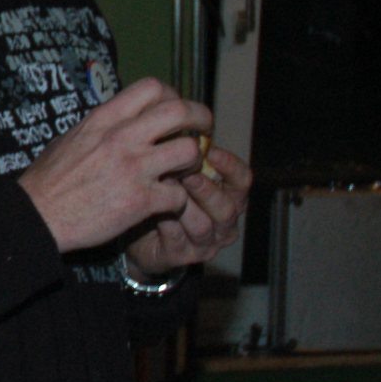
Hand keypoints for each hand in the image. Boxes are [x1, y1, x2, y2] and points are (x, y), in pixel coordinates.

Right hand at [18, 78, 214, 253]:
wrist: (37, 215)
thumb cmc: (48, 180)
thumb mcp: (71, 137)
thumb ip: (102, 126)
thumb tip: (121, 119)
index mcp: (105, 118)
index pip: (153, 87)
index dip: (173, 96)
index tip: (174, 112)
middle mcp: (122, 137)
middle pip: (180, 111)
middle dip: (200, 118)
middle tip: (204, 130)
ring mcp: (134, 168)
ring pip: (189, 151)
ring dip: (194, 162)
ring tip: (186, 171)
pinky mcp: (140, 201)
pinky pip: (179, 195)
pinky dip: (178, 201)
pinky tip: (167, 203)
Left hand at [127, 145, 250, 276]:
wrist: (138, 234)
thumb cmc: (164, 196)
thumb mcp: (179, 172)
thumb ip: (186, 156)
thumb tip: (182, 125)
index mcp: (230, 197)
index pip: (242, 181)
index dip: (230, 166)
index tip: (211, 150)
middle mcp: (223, 223)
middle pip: (228, 207)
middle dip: (207, 189)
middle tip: (188, 172)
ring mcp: (204, 243)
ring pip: (204, 225)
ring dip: (185, 205)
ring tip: (167, 187)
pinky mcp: (180, 256)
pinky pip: (177, 239)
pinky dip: (166, 221)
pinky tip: (153, 206)